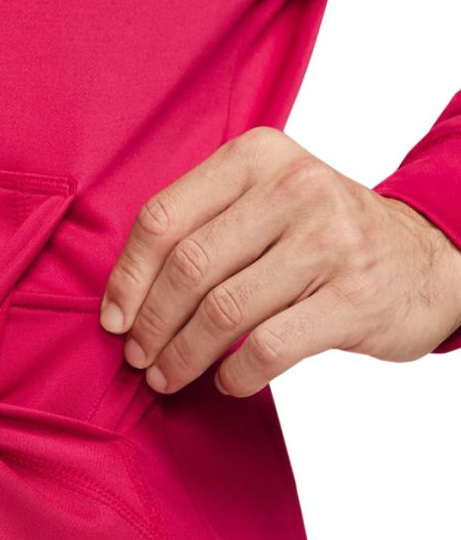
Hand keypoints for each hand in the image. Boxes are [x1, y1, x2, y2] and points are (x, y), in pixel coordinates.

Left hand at [100, 127, 460, 396]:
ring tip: (166, 377)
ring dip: (182, 356)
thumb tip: (127, 299)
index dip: (127, 278)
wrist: (425, 257)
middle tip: (138, 357)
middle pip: (188, 268)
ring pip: (222, 312)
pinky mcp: (353, 297)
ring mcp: (329, 241)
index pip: (162, 219)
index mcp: (255, 157)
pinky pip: (267, 348)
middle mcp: (293, 188)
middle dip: (151, 325)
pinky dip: (234, 374)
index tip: (114, 319)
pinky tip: (225, 382)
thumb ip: (202, 228)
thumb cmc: (323, 234)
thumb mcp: (265, 200)